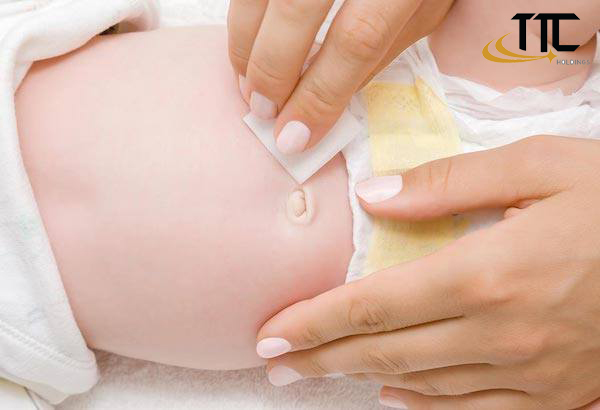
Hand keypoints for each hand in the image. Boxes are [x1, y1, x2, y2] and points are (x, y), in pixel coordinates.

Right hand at [228, 0, 452, 153]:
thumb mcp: (424, 11)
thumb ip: (378, 52)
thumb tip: (322, 102)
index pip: (356, 40)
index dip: (319, 95)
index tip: (295, 136)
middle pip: (296, 10)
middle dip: (271, 71)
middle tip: (262, 111)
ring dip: (244, 43)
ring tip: (248, 83)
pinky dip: (242, 17)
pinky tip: (248, 42)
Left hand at [255, 136, 599, 408]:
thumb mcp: (540, 167)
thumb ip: (449, 183)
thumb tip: (374, 196)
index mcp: (488, 273)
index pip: (375, 303)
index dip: (316, 320)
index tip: (272, 331)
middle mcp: (499, 334)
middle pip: (386, 351)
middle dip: (321, 357)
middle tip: (274, 362)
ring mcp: (528, 372)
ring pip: (422, 384)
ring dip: (361, 376)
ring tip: (319, 371)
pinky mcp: (555, 393)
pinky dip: (423, 403)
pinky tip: (394, 395)